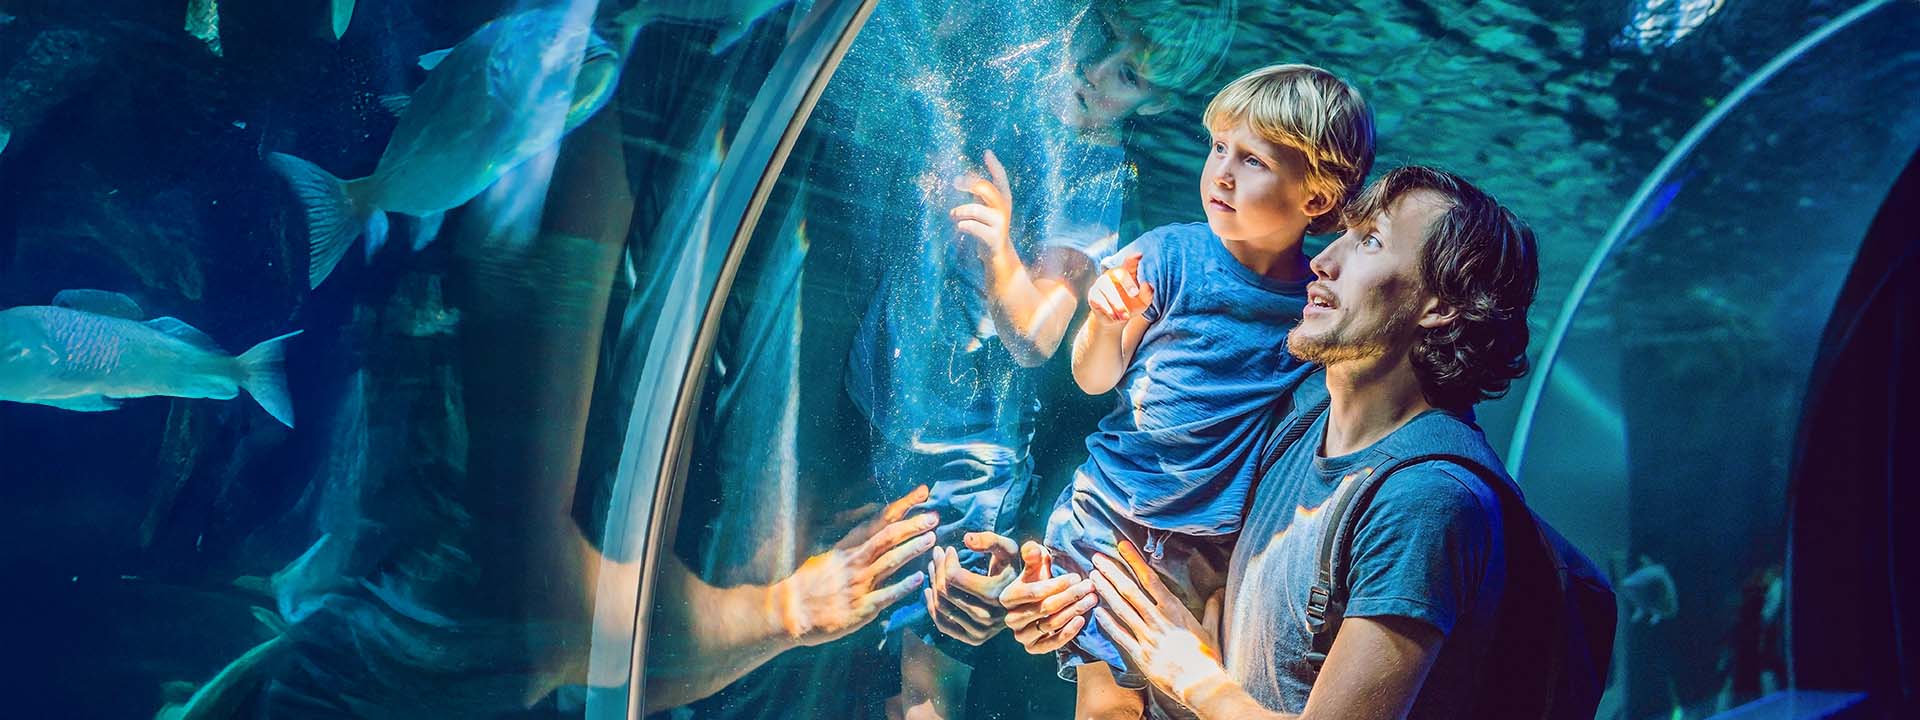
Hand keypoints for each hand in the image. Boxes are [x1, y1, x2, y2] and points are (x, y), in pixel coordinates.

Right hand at [770, 485, 936, 646]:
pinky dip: (904, 586)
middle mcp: (854, 562)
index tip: (922, 493)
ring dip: (912, 549)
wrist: (787, 613)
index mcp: (846, 548)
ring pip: (890, 561)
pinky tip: (920, 579)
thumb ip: (847, 543)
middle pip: (888, 537)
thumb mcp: (824, 556)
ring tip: (932, 539)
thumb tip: (866, 527)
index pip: (878, 521)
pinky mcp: (860, 608)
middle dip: (912, 524)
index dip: (902, 506)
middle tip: (934, 516)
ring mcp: (858, 584)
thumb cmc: (806, 585)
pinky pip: (887, 595)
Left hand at [925, 532, 1019, 644]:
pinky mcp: (974, 639)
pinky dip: (932, 606)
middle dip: (938, 568)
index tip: (949, 549)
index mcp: (997, 593)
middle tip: (937, 554)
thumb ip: (990, 540)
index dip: (947, 560)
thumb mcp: (1007, 549)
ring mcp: (981, 631)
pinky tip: (930, 589)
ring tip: (934, 567)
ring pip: (941, 606)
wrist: (1025, 600)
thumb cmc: (1012, 568)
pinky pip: (942, 624)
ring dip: (933, 583)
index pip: (955, 577)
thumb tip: (966, 539)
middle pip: (946, 590)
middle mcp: (990, 617)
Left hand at [949, 150, 1014, 261]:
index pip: (1001, 178)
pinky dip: (962, 224)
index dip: (995, 165)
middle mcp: (1004, 208)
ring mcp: (1000, 223)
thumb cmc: (988, 226)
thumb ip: (980, 192)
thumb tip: (968, 173)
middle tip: (955, 182)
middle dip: (969, 183)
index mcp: (1003, 198)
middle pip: (986, 189)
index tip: (987, 153)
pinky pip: (973, 227)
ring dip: (959, 211)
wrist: (998, 254)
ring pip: (975, 210)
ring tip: (953, 214)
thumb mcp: (986, 207)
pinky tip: (959, 226)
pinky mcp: (993, 238)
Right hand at [998, 541, 1098, 653]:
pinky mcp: (1032, 648)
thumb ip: (1033, 554)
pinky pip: (1051, 644)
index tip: (1076, 577)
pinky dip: (1068, 632)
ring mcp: (1021, 636)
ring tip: (1091, 599)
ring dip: (1074, 611)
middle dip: (1070, 596)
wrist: (1040, 604)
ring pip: (1051, 624)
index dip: (1057, 585)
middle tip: (1089, 587)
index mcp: (1008, 597)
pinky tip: (1081, 619)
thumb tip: (1033, 549)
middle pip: (1045, 608)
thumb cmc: (1039, 579)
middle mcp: (1010, 619)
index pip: (1035, 592)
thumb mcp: (1036, 565)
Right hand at [1087, 252, 1152, 326]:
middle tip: (1135, 294)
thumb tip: (1147, 284)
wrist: (1115, 319)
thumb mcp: (1142, 302)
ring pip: (1108, 288)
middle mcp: (1112, 275)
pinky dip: (1109, 309)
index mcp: (1126, 273)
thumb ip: (1147, 294)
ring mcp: (1101, 284)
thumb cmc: (1131, 306)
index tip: (1139, 255)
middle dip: (1127, 282)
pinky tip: (1115, 316)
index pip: (1129, 263)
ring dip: (1118, 303)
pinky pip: (1099, 300)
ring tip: (1126, 315)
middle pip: (1119, 273)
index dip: (1133, 259)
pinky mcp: (1093, 295)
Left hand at [1090, 540, 1230, 707]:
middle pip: (1129, 590)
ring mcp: (1146, 636)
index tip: (1121, 546)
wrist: (1199, 684)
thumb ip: (1213, 609)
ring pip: (1121, 609)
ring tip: (1092, 578)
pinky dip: (1107, 623)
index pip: (1150, 579)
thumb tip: (1219, 592)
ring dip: (1105, 592)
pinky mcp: (1139, 654)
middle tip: (1096, 558)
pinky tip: (1097, 611)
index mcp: (1174, 609)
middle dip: (1111, 572)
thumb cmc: (1207, 658)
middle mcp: (1157, 619)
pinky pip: (1119, 635)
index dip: (1134, 561)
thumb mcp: (1212, 630)